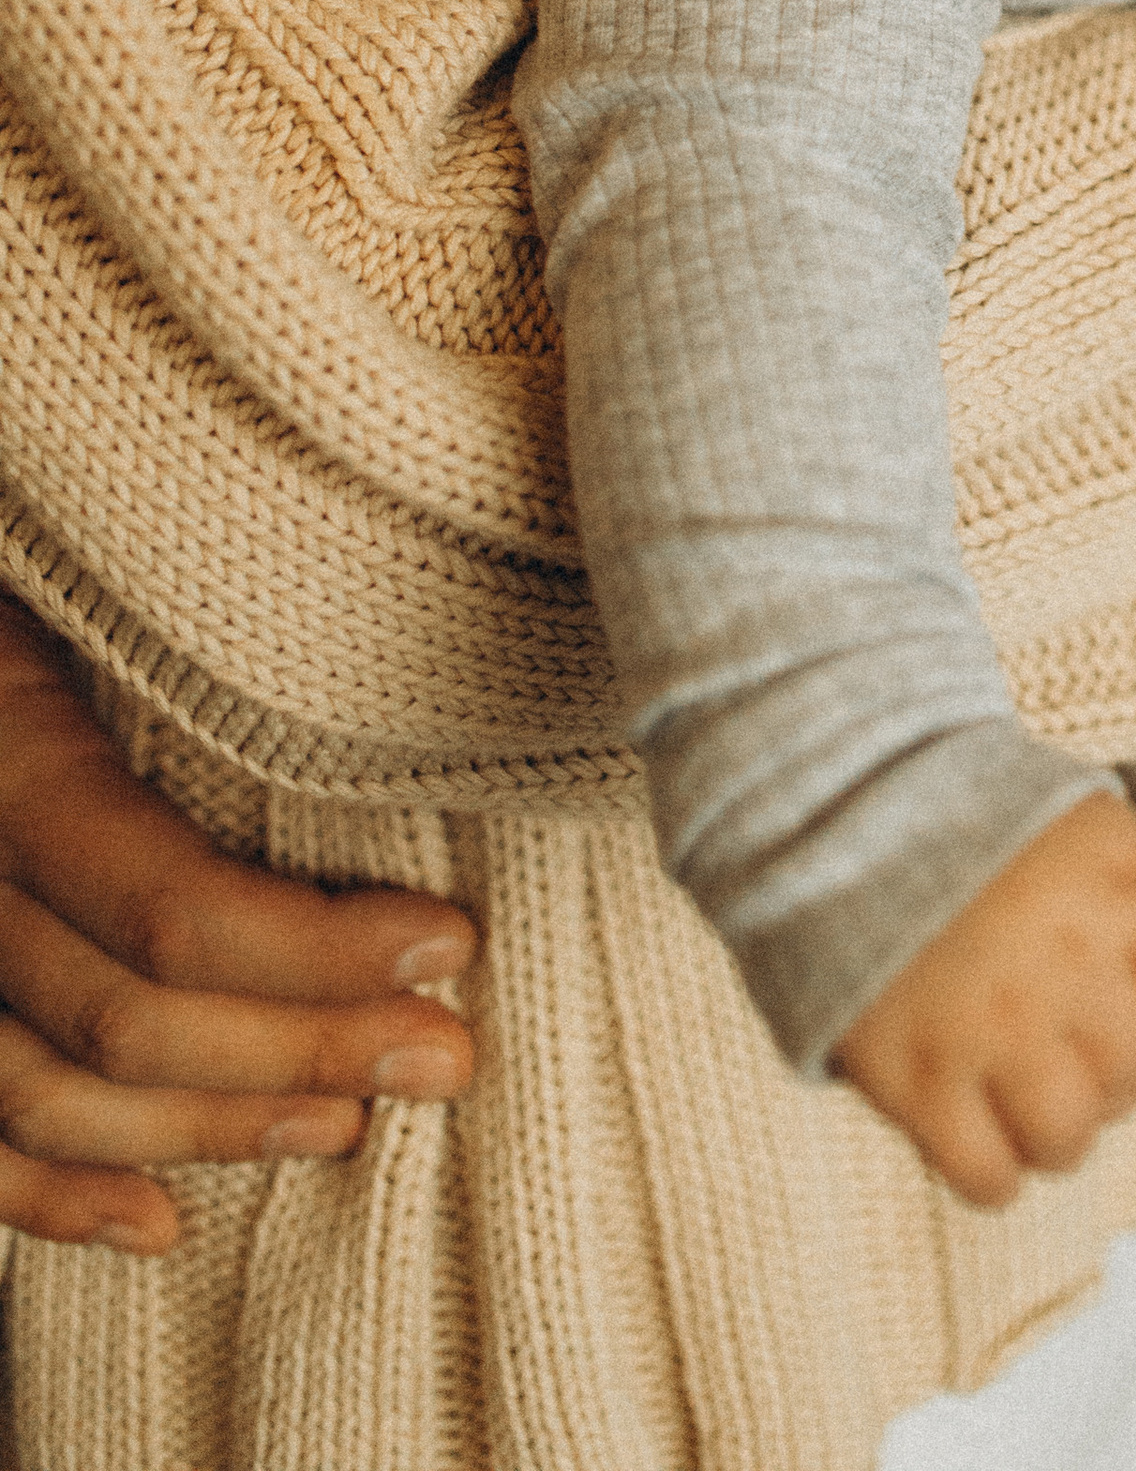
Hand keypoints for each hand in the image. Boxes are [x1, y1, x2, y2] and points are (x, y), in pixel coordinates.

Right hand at [0, 599, 477, 1251]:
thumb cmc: (51, 552)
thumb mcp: (109, 578)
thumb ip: (209, 648)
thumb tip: (414, 673)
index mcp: (13, 755)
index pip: (169, 907)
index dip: (316, 951)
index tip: (450, 942)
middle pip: (126, 1015)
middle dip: (301, 1050)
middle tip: (446, 1055)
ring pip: (49, 1089)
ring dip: (210, 1126)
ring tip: (348, 1123)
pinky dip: (50, 1195)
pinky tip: (160, 1224)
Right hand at [833, 794, 1135, 1209]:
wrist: (849, 803)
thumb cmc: (994, 830)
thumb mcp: (1102, 842)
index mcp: (1125, 894)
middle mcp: (1068, 962)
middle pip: (1129, 1082)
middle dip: (1108, 1079)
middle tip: (1062, 1046)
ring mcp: (989, 1023)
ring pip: (1066, 1141)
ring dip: (1053, 1132)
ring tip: (1021, 1088)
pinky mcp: (913, 1075)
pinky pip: (986, 1178)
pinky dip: (991, 1170)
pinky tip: (973, 1125)